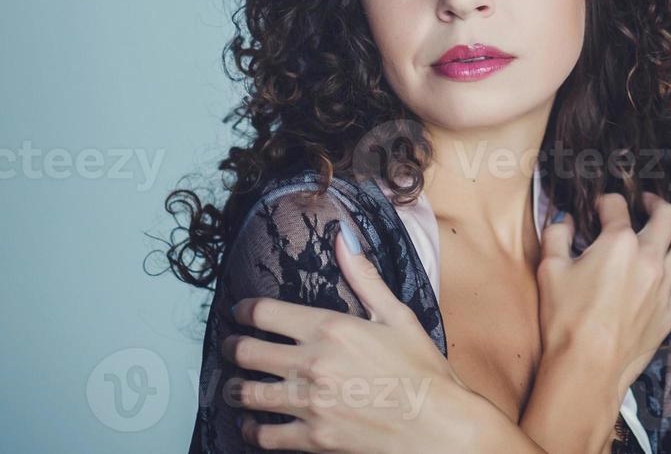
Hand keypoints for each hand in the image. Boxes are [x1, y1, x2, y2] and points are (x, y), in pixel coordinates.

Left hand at [223, 223, 487, 453]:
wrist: (439, 426)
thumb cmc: (422, 371)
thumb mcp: (397, 315)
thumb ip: (364, 276)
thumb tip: (344, 238)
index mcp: (330, 327)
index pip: (265, 312)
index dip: (244, 311)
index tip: (240, 313)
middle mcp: (312, 363)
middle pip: (247, 351)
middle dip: (233, 347)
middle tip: (232, 348)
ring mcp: (310, 403)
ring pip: (248, 392)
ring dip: (236, 388)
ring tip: (235, 387)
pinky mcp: (313, 438)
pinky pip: (265, 434)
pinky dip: (253, 429)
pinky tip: (253, 424)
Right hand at [536, 191, 670, 398]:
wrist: (587, 366)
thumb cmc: (565, 319)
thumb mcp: (548, 269)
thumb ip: (556, 235)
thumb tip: (564, 221)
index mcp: (618, 243)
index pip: (617, 206)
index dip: (605, 202)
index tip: (598, 208)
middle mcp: (648, 259)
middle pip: (668, 216)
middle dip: (654, 203)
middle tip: (645, 204)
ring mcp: (664, 287)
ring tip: (665, 235)